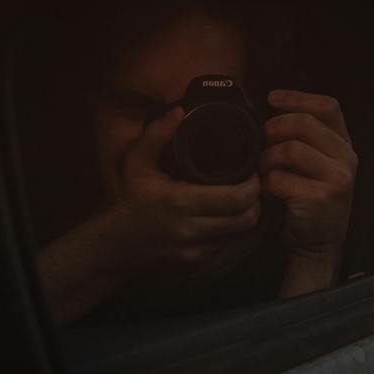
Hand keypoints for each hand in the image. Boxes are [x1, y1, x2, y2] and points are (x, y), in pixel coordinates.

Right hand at [98, 106, 262, 272]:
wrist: (116, 246)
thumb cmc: (129, 200)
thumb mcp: (137, 163)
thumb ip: (156, 135)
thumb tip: (178, 111)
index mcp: (180, 202)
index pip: (237, 198)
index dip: (253, 185)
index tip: (254, 171)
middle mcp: (192, 230)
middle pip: (246, 218)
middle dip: (257, 200)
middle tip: (254, 184)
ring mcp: (197, 251)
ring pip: (241, 233)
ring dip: (247, 215)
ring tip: (244, 198)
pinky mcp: (198, 262)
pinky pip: (228, 244)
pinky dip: (232, 229)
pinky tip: (228, 215)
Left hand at [260, 89, 356, 292]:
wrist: (316, 245)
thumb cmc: (307, 201)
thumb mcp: (315, 165)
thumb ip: (302, 140)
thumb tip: (266, 112)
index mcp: (344, 145)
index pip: (328, 107)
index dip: (297, 98)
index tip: (271, 99)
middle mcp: (347, 159)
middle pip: (304, 123)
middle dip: (273, 130)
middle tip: (260, 146)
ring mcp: (337, 178)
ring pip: (290, 149)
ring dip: (267, 159)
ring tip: (264, 172)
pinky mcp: (321, 198)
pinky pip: (281, 178)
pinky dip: (267, 184)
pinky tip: (268, 192)